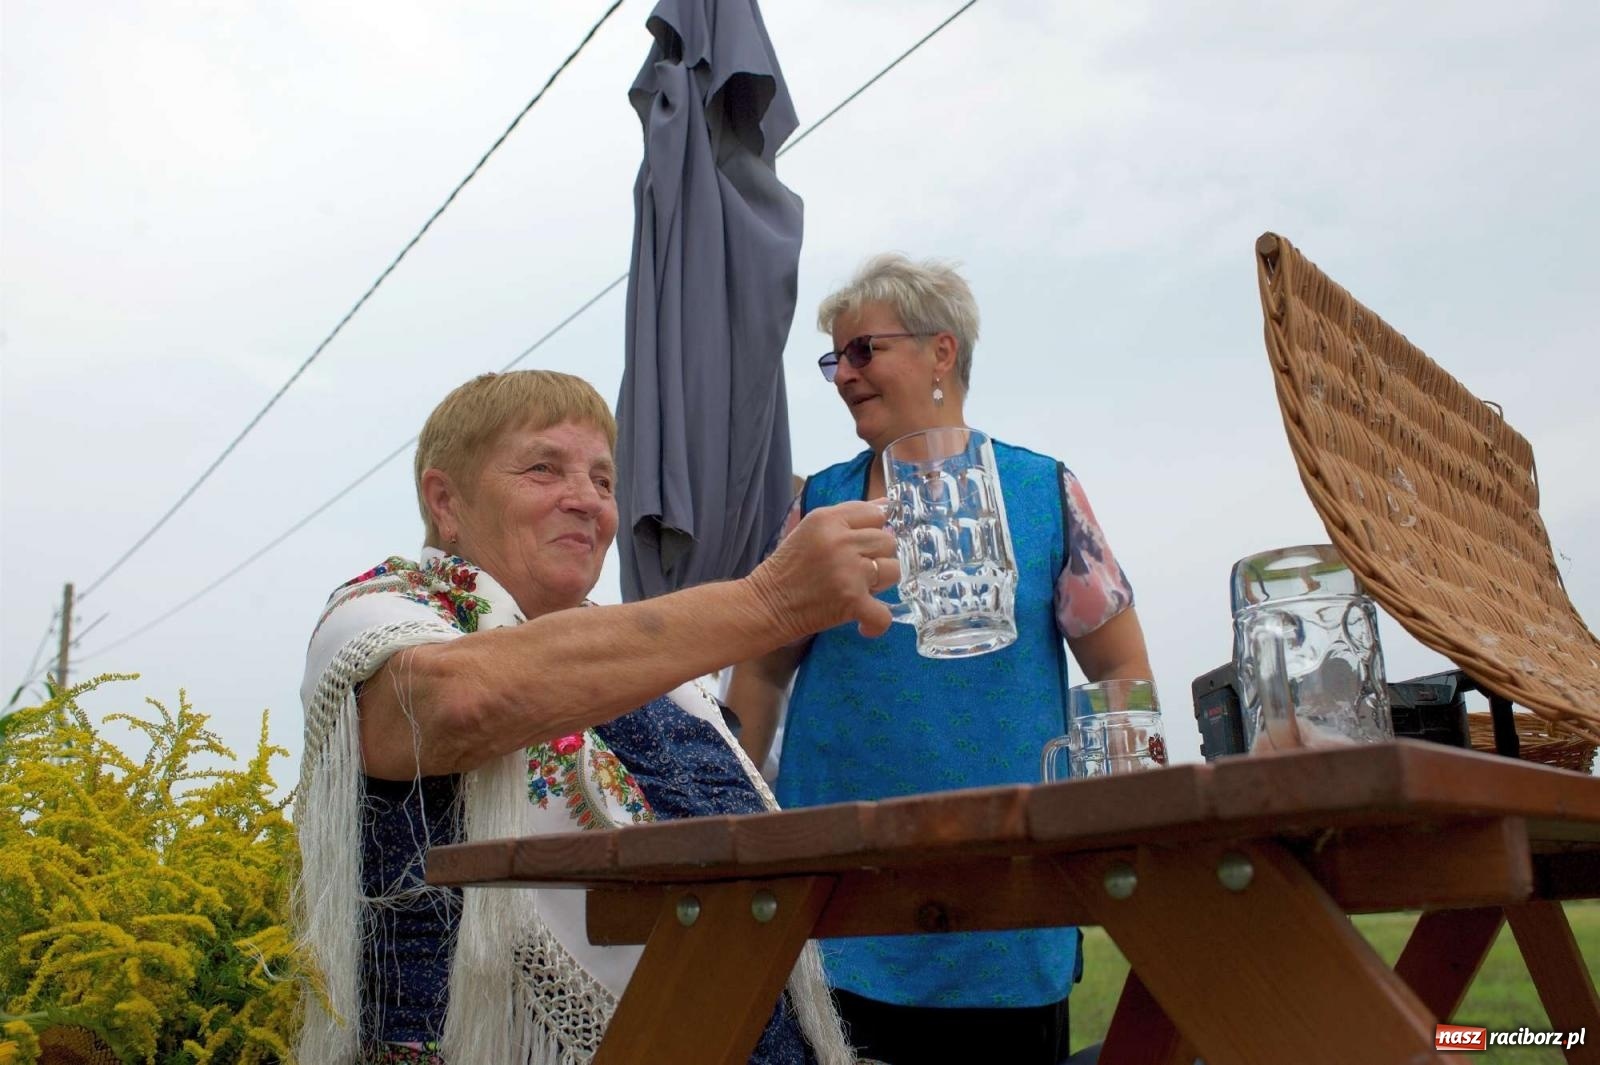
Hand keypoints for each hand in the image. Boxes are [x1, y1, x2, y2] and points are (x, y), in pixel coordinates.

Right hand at [745, 499, 899, 641]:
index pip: (876, 514)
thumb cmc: (788, 567)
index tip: (860, 545)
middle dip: (877, 557)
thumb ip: (847, 516)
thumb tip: (886, 506)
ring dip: (880, 584)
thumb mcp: (811, 529)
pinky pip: (884, 614)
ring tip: (859, 590)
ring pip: (893, 571)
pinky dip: (875, 623)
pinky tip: (863, 623)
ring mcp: (849, 572)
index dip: (872, 531)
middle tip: (856, 571)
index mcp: (828, 519)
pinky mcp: (852, 602)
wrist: (765, 604)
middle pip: (888, 542)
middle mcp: (841, 541)